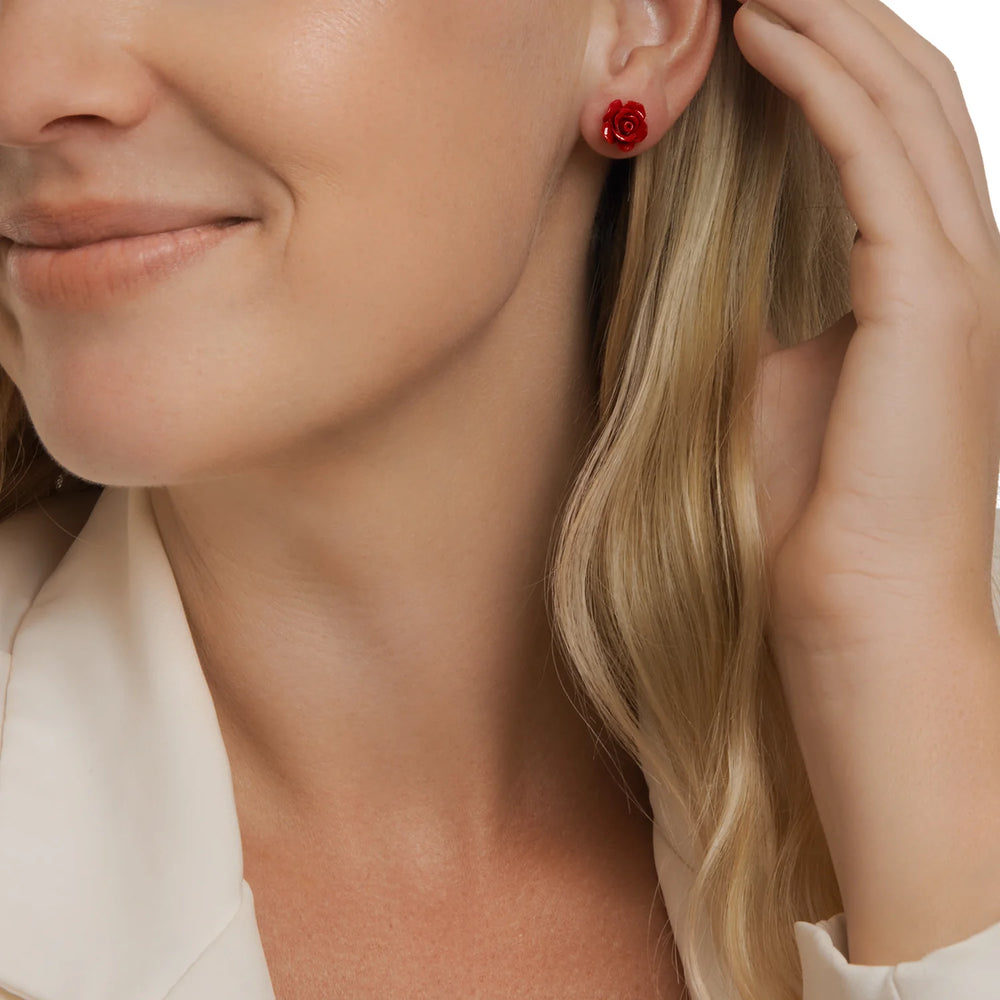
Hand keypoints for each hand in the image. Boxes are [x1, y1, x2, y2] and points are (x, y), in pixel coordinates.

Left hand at [738, 0, 999, 678]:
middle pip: (912, 96)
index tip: (766, 13)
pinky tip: (766, 36)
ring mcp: (962, 278)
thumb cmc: (819, 513)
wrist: (857, 607)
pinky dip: (820, 85)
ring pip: (904, 105)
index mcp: (932, 288)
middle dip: (843, 16)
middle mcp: (964, 266)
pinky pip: (875, 157)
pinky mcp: (933, 299)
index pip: (896, 137)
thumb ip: (803, 317)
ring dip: (832, 25)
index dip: (838, 61)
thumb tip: (777, 282)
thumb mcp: (797, 386)